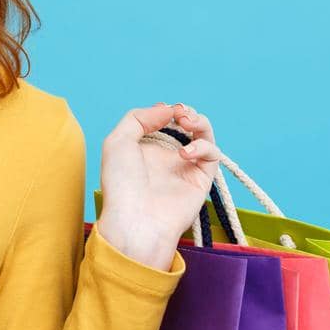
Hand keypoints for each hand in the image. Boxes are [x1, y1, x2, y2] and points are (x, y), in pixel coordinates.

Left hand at [94, 102, 224, 270]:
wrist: (136, 220)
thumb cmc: (122, 184)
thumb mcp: (117, 142)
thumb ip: (138, 118)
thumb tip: (167, 109)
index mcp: (144, 148)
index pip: (162, 120)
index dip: (164, 111)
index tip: (162, 110)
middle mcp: (165, 156)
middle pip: (186, 124)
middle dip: (185, 112)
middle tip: (180, 113)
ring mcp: (185, 167)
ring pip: (204, 136)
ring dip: (200, 121)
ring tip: (187, 121)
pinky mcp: (201, 179)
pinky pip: (212, 155)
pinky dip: (203, 146)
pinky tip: (185, 153)